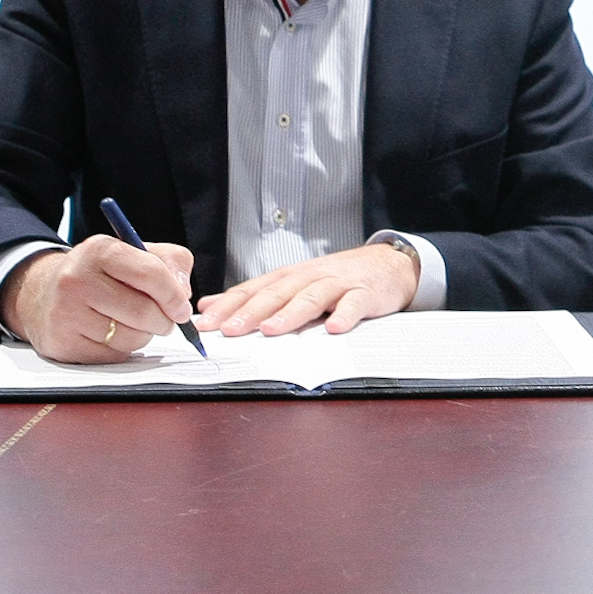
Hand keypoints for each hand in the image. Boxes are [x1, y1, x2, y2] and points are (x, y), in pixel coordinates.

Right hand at [0, 235, 195, 363]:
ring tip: (133, 323)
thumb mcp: (136, 253)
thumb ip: (171, 263)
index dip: (174, 295)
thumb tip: (183, 294)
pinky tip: (112, 334)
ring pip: (130, 338)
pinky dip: (123, 349)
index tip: (182, 308)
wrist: (44, 294)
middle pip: (143, 311)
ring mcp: (65, 313)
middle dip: (164, 321)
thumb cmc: (101, 274)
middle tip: (165, 320)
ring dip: (144, 335)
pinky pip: (113, 356)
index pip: (150, 274)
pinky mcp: (62, 344)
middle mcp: (76, 279)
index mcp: (100, 250)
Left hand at [195, 243, 419, 337]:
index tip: (205, 323)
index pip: (253, 290)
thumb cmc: (336, 278)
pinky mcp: (365, 293)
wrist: (387, 264)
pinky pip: (354, 304)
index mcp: (289, 277)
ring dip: (290, 313)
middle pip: (277, 293)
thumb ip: (253, 294)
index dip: (229, 306)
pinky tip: (334, 327)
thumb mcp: (292, 282)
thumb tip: (210, 304)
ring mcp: (338, 284)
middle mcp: (309, 277)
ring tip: (272, 329)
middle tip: (230, 329)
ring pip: (311, 297)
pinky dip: (344, 314)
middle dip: (252, 312)